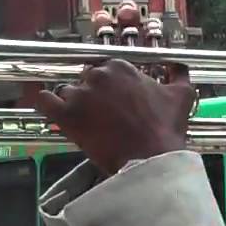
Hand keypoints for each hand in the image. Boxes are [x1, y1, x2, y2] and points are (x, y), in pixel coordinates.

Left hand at [33, 59, 194, 174]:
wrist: (150, 159)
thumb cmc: (165, 127)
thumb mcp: (181, 95)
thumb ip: (179, 74)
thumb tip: (178, 66)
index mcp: (121, 67)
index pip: (105, 68)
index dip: (108, 84)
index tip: (112, 98)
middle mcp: (97, 75)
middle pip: (85, 79)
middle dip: (92, 94)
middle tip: (101, 113)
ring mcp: (79, 95)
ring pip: (67, 92)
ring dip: (73, 103)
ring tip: (84, 121)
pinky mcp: (65, 116)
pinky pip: (45, 101)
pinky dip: (46, 104)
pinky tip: (53, 111)